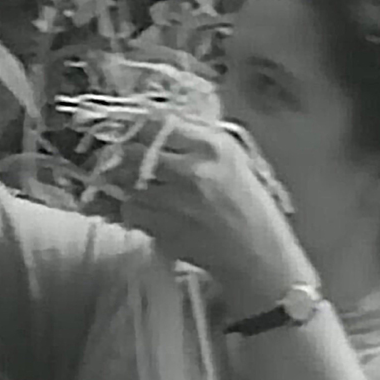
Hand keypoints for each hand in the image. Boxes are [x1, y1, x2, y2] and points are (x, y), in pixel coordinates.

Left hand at [109, 117, 318, 317]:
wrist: (257, 254)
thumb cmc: (247, 204)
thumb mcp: (230, 158)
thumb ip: (192, 138)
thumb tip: (149, 125)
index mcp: (210, 146)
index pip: (155, 125)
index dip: (138, 130)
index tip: (134, 136)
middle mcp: (191, 170)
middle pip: (133, 152)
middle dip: (124, 157)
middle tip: (122, 162)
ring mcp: (175, 201)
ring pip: (126, 184)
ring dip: (123, 186)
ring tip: (132, 189)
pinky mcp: (163, 229)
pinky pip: (129, 211)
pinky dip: (128, 210)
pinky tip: (139, 210)